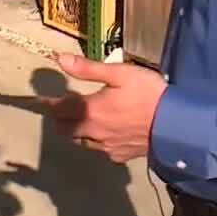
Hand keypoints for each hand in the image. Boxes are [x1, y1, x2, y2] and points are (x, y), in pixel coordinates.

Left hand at [41, 53, 167, 163]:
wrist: (175, 125)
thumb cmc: (147, 93)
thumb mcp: (120, 73)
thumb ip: (88, 69)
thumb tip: (59, 59)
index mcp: (90, 110)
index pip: (60, 109)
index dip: (49, 104)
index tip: (42, 100)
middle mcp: (93, 132)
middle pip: (65, 130)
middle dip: (60, 120)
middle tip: (63, 109)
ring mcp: (106, 147)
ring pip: (80, 142)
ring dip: (76, 132)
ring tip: (82, 121)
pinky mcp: (119, 156)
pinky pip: (99, 150)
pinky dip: (95, 142)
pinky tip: (105, 134)